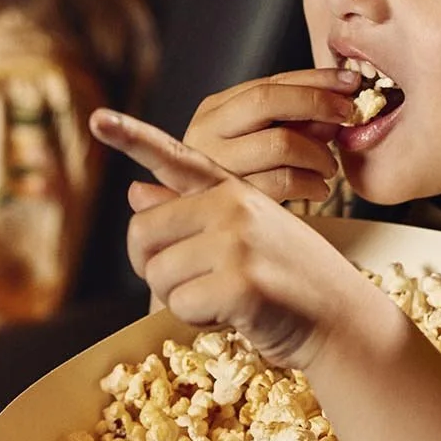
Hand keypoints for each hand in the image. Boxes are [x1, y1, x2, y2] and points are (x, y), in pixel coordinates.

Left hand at [91, 107, 394, 370]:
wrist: (342, 319)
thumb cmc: (288, 280)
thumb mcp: (242, 236)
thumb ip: (189, 214)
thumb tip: (135, 192)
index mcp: (231, 187)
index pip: (174, 157)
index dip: (131, 137)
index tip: (98, 119)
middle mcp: (232, 203)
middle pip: (142, 234)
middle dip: (157, 270)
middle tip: (197, 285)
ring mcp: (238, 240)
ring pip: (157, 276)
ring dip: (183, 301)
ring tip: (229, 299)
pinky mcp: (240, 280)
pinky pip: (179, 306)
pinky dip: (200, 322)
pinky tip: (238, 315)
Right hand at [179, 67, 362, 202]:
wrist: (210, 229)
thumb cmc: (245, 180)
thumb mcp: (263, 142)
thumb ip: (294, 120)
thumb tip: (337, 105)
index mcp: (215, 111)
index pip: (269, 82)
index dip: (314, 79)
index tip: (350, 82)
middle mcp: (206, 132)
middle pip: (267, 101)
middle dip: (316, 103)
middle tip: (347, 116)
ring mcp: (215, 165)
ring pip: (280, 143)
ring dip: (318, 153)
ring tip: (329, 167)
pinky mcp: (231, 198)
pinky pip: (283, 181)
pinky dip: (312, 183)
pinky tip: (319, 188)